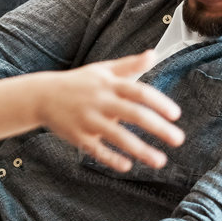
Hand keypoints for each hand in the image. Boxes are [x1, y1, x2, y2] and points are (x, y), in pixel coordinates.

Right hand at [39, 49, 183, 170]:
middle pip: (134, 114)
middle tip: (179, 139)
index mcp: (109, 84)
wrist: (42, 95)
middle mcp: (101, 101)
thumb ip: (130, 65)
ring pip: (118, 136)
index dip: (159, 103)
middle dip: (158, 128)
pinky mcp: (78, 136)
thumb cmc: (79, 82)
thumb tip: (153, 54)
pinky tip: (127, 166)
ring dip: (141, 150)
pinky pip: (97, 150)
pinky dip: (112, 159)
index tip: (176, 115)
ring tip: (160, 161)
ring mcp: (89, 120)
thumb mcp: (103, 69)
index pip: (139, 92)